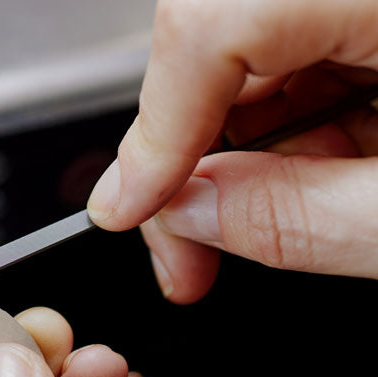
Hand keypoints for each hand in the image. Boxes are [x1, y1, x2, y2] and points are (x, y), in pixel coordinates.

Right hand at [87, 0, 377, 302]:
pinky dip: (284, 130)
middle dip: (188, 156)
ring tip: (301, 214)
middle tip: (186, 248)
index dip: (155, 124)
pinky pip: (284, 57)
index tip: (129, 206)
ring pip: (240, 55)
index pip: (217, 23)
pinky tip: (326, 174)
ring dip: (245, 152)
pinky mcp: (352, 11)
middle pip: (212, 39)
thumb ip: (301, 216)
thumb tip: (191, 212)